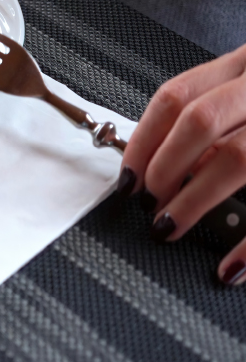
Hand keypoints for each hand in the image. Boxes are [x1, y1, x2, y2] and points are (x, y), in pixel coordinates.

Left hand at [119, 43, 245, 285]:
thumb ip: (214, 123)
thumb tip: (161, 166)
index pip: (175, 96)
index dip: (142, 140)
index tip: (127, 178)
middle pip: (199, 120)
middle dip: (164, 167)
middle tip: (148, 202)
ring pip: (237, 156)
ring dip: (195, 199)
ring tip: (170, 226)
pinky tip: (232, 266)